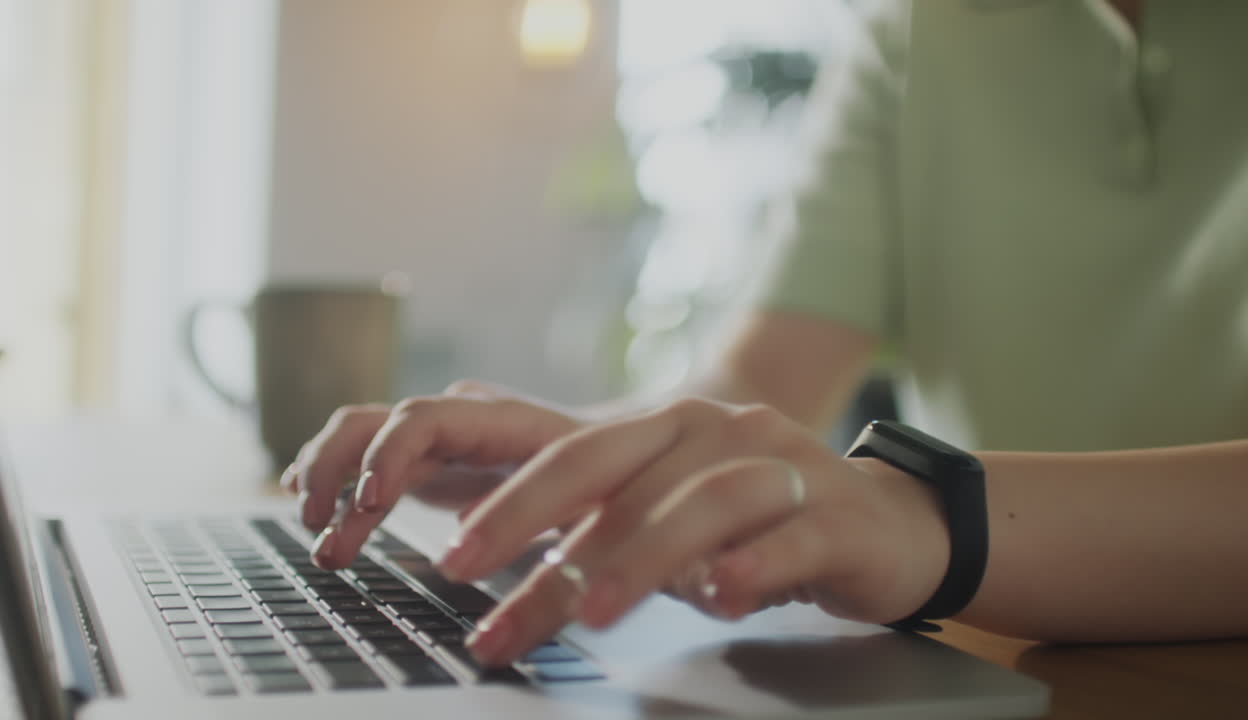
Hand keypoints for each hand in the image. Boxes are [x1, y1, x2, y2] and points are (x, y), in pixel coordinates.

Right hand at [283, 380, 582, 568]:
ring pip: (360, 440)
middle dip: (337, 472)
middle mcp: (460, 416)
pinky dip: (334, 484)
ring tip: (314, 535)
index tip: (366, 503)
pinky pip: (366, 462)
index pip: (423, 419)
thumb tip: (469, 537)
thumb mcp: (589, 494)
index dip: (386, 456)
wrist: (621, 454)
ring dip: (327, 483)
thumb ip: (539, 508)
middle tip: (319, 527)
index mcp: (501, 417)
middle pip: (374, 423)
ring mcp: (439, 436)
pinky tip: (312, 511)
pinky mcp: (428, 463)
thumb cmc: (612, 475)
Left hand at [435, 398, 949, 665]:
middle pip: (619, 471)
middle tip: (489, 593)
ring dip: (639, 557)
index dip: (507, 499)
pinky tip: (722, 597)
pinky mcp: (836, 518)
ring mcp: (779, 468)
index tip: (452, 557)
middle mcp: (715, 432)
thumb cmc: (755, 523)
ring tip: (590, 612)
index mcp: (664, 429)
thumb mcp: (668, 508)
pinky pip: (790, 537)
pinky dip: (753, 565)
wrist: (880, 523)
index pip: (573, 454)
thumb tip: (488, 526)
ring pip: (701, 503)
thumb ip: (595, 512)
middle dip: (541, 526)